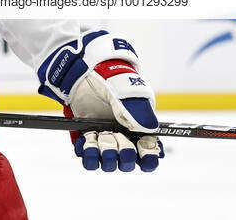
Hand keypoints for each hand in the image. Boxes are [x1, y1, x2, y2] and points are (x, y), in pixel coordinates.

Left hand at [39, 30, 163, 172]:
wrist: (88, 72)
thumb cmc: (115, 83)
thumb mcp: (130, 95)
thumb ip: (139, 113)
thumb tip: (148, 131)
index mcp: (140, 131)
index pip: (149, 156)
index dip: (147, 158)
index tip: (140, 147)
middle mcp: (123, 140)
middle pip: (127, 163)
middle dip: (123, 153)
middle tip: (115, 136)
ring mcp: (104, 140)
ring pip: (108, 163)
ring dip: (104, 155)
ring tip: (98, 137)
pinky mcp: (86, 138)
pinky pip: (87, 157)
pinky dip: (86, 153)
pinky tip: (85, 140)